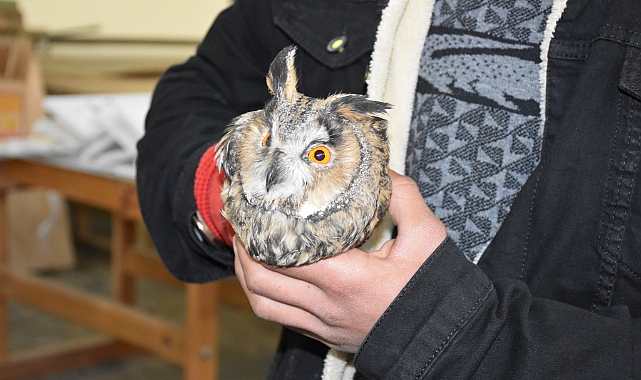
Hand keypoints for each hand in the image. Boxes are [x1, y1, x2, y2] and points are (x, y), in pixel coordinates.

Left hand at [233, 170, 446, 352]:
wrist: (444, 340)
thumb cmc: (435, 290)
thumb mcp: (427, 237)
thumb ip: (402, 197)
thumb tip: (379, 170)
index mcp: (349, 279)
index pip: (286, 252)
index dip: (260, 229)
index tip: (252, 207)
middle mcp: (328, 305)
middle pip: (263, 278)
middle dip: (243, 248)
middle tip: (240, 222)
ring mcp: (323, 325)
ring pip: (263, 302)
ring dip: (245, 274)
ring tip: (242, 247)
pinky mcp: (323, 335)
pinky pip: (278, 318)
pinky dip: (261, 295)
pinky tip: (262, 276)